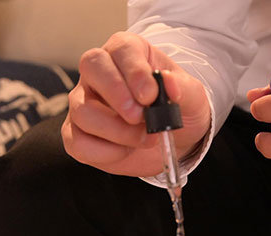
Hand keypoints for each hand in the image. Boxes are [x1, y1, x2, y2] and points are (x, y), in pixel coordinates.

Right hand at [62, 32, 210, 176]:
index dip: (134, 70)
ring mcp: (84, 102)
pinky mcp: (79, 134)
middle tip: (140, 117)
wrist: (176, 140)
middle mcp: (100, 72)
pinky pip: (79, 143)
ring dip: (117, 131)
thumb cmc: (178, 108)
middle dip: (117, 94)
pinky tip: (127, 151)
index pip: (121, 48)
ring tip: (145, 138)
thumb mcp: (191, 96)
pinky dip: (105, 153)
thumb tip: (167, 81)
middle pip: (91, 67)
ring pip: (83, 110)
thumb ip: (181, 87)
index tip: (150, 96)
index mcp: (128, 52)